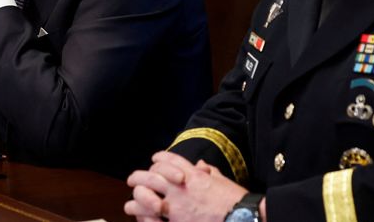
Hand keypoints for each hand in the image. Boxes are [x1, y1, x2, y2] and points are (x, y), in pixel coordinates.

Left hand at [125, 151, 246, 221]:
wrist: (243, 217)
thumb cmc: (236, 200)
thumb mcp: (222, 180)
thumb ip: (209, 172)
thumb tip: (201, 165)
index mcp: (193, 175)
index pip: (170, 160)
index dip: (159, 158)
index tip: (154, 160)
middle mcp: (181, 187)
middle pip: (151, 176)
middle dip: (139, 177)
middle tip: (132, 180)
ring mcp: (177, 206)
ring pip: (146, 197)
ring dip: (137, 200)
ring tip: (131, 204)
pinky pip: (154, 219)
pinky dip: (145, 218)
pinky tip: (141, 218)